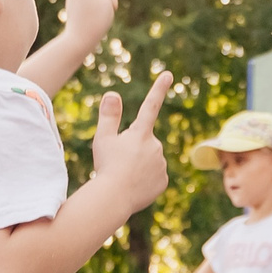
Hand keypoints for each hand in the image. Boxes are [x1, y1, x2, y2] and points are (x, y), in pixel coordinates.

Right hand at [90, 73, 173, 208]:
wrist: (114, 199)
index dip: (159, 88)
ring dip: (138, 165)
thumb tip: (112, 94)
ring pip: (149, 160)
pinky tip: (134, 187)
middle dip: (133, 149)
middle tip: (118, 163)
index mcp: (140, 133)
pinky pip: (154, 177)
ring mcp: (161, 164)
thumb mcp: (103, 139)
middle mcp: (155, 146)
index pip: (150, 105)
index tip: (168, 73)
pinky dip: (145, 180)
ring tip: (125, 177)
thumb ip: (109, 115)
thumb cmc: (106, 167)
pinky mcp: (164, 181)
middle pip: (143, 142)